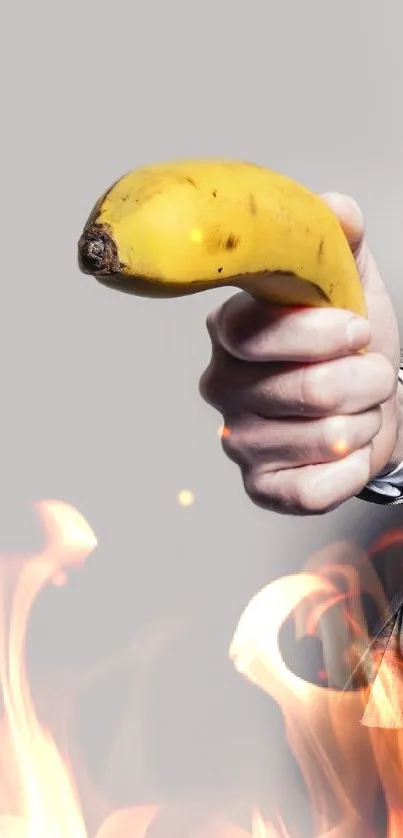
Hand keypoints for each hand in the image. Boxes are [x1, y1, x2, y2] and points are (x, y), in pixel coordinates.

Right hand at [199, 194, 400, 514]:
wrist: (371, 404)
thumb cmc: (351, 343)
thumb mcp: (350, 280)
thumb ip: (339, 238)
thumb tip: (334, 208)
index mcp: (231, 328)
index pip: (260, 333)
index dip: (322, 333)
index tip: (358, 329)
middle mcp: (222, 385)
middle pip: (310, 389)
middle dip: (367, 380)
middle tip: (370, 372)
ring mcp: (238, 441)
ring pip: (326, 437)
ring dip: (365, 421)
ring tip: (356, 407)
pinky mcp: (260, 487)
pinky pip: (314, 491)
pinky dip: (351, 470)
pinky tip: (348, 451)